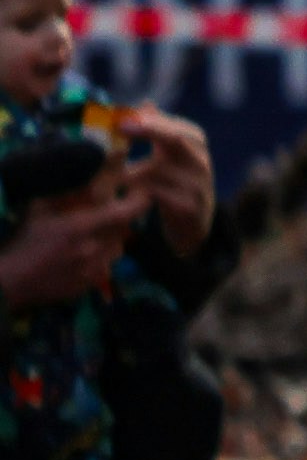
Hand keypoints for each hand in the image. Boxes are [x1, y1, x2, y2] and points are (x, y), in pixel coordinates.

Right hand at [0, 175, 146, 308]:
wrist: (10, 280)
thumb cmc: (23, 240)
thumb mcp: (40, 209)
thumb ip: (68, 194)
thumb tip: (94, 174)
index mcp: (80, 227)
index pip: (125, 213)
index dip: (139, 201)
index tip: (141, 193)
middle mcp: (93, 249)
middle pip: (124, 230)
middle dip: (121, 220)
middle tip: (109, 212)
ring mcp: (93, 270)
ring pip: (117, 249)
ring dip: (111, 239)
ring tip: (92, 235)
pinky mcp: (90, 285)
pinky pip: (106, 267)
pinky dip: (100, 258)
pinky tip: (81, 255)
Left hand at [122, 112, 209, 252]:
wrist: (191, 225)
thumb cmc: (172, 185)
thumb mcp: (166, 156)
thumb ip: (156, 130)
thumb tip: (145, 103)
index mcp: (195, 144)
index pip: (176, 126)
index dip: (149, 122)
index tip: (121, 120)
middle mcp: (201, 161)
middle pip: (176, 140)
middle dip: (149, 132)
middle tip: (120, 129)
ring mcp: (198, 185)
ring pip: (161, 170)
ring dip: (132, 170)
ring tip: (109, 171)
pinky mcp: (191, 208)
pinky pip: (159, 195)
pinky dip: (138, 193)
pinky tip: (122, 194)